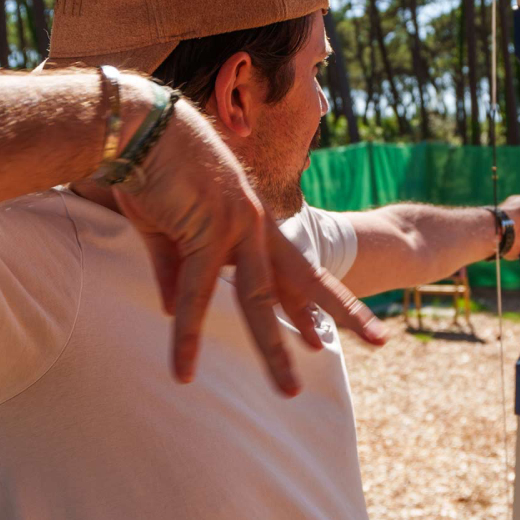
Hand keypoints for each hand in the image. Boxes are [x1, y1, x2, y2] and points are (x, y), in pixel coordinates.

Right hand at [109, 83, 387, 395]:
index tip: (322, 338)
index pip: (290, 272)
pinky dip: (188, 336)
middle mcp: (255, 227)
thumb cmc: (151, 170)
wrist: (138, 128)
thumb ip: (174, 270)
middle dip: (344, 313)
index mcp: (250, 223)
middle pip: (305, 280)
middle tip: (380, 341)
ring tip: (290, 392)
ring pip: (261, 300)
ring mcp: (238, 229)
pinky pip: (197, 296)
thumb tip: (173, 309)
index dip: (307, 306)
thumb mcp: (165, 229)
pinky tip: (184, 370)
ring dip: (274, 350)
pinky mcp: (208, 231)